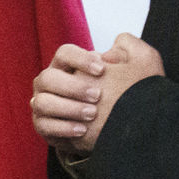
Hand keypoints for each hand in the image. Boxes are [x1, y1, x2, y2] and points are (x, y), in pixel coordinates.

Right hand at [32, 35, 159, 154]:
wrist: (118, 127)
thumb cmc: (124, 94)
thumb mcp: (137, 67)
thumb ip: (130, 48)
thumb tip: (111, 51)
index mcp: (67, 66)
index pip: (64, 53)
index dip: (80, 59)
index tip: (102, 70)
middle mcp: (51, 83)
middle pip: (47, 78)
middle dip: (72, 87)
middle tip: (98, 95)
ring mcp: (44, 104)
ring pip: (42, 103)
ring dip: (68, 108)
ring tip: (92, 114)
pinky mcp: (44, 126)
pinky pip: (43, 126)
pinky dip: (62, 128)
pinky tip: (82, 130)